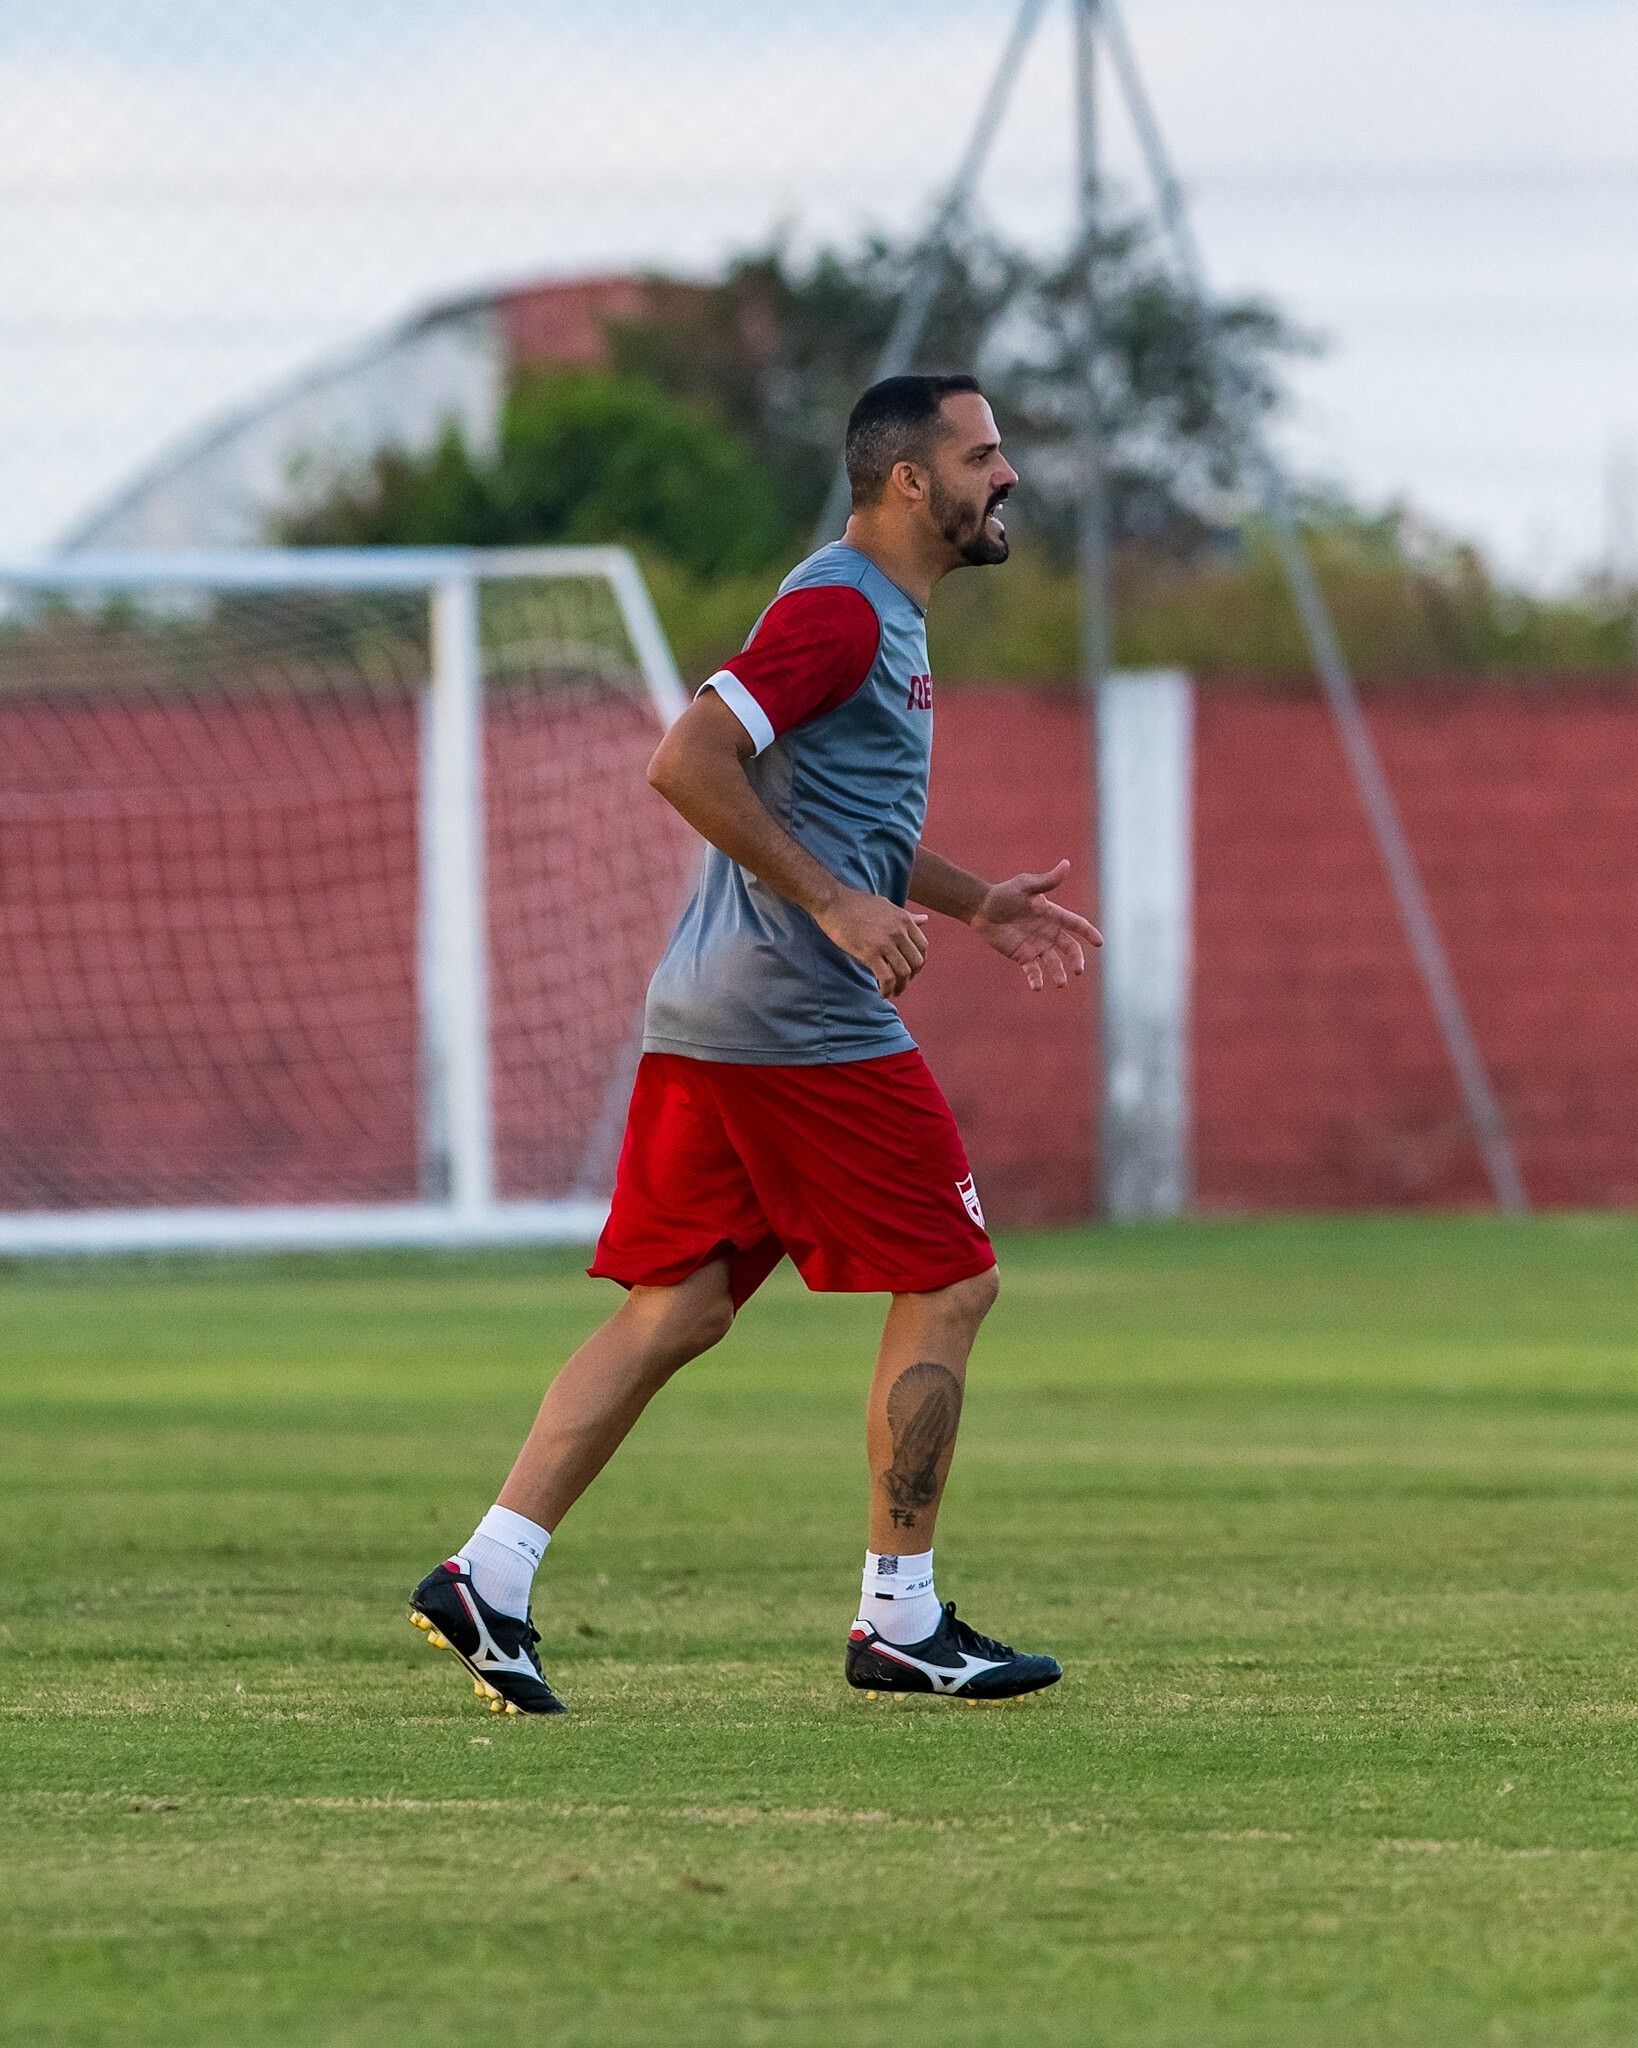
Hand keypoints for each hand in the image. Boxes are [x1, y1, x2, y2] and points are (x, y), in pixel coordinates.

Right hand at [816, 888, 929, 997]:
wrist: (834, 903)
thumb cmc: (857, 903)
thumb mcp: (888, 906)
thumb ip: (907, 917)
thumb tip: (925, 919)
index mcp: (904, 920)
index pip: (923, 946)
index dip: (919, 962)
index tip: (912, 969)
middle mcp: (899, 932)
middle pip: (916, 962)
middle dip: (911, 976)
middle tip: (902, 982)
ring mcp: (885, 943)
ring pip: (903, 972)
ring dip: (900, 986)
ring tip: (893, 991)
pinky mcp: (870, 954)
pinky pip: (886, 977)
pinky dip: (887, 989)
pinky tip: (882, 992)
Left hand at [971, 859, 1101, 991]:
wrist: (981, 908)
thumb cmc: (1003, 893)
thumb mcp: (1025, 885)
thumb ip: (1046, 880)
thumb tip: (1066, 864)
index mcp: (1052, 915)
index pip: (1076, 924)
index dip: (1088, 932)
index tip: (1099, 942)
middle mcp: (1048, 932)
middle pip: (1069, 948)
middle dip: (1076, 960)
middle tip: (1078, 970)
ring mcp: (1036, 945)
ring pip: (1053, 963)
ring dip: (1058, 974)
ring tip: (1060, 983)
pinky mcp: (1022, 956)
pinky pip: (1033, 971)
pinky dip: (1036, 979)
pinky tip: (1037, 987)